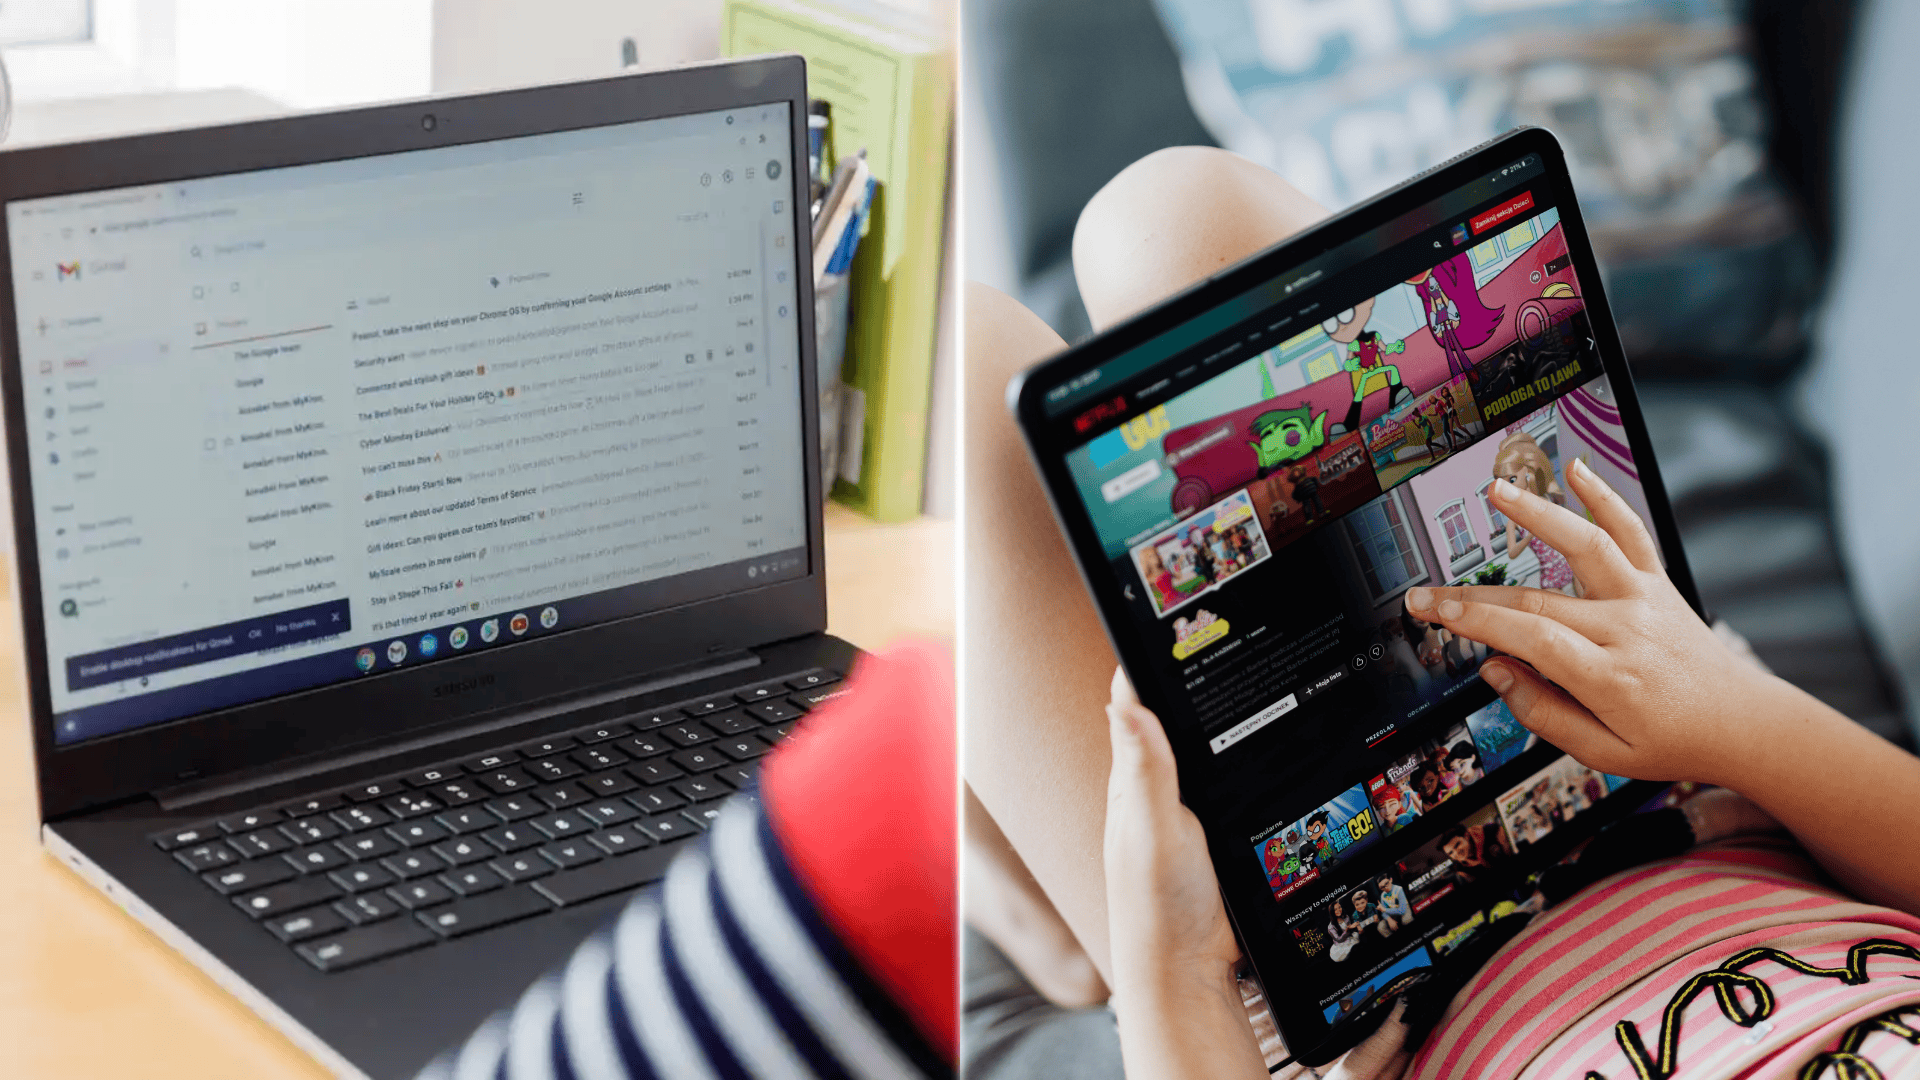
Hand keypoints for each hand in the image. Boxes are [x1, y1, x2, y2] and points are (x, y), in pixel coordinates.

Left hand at [1103, 668, 1268, 1079]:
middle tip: (1230, 631)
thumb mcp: (1154, 829)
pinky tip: (1275, 752)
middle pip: (1177, 721)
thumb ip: (1145, 768)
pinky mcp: (1220, 834)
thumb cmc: (1158, 906)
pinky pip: (1237, 786)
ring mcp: (1189, 812)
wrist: (1192, 973)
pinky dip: (1252, 766)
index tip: (1177, 620)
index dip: (1153, 661)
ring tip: (1253, 671)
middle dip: (1197, 682)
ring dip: (1229, 724)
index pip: (1136, 703)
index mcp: (1132, 780)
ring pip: (1211, 752)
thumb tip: (1124, 701)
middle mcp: (1156, 790)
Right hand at [1404, 458, 1774, 785]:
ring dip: (1539, 515)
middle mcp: (1627, 629)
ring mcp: (1643, 599)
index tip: (1436, 614)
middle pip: (1537, 600)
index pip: (1531, 638)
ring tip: (1498, 492)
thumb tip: (1497, 672)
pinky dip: (1606, 497)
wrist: (1743, 723)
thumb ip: (1544, 715)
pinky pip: (1631, 533)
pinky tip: (1578, 470)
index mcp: (1610, 677)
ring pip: (1585, 546)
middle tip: (1427, 591)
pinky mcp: (1656, 583)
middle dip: (1473, 594)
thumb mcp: (1604, 755)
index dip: (1478, 622)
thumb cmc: (1673, 741)